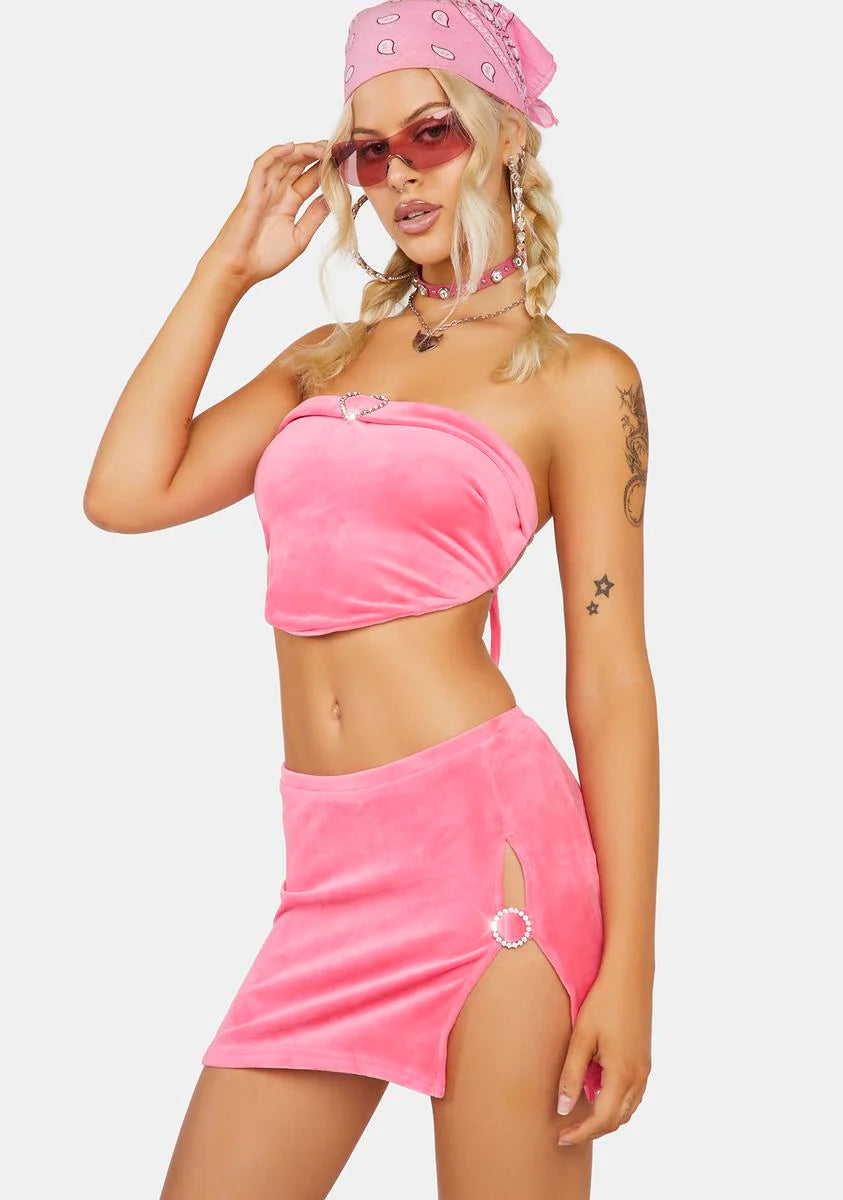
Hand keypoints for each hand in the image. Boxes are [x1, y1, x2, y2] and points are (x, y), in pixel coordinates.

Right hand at [199, 140, 330, 290]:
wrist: (240, 269)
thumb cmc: (265, 257)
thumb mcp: (299, 237)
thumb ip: (314, 217)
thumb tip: (333, 200)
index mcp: (289, 203)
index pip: (309, 179)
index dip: (324, 169)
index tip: (342, 163)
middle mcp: (277, 192)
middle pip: (298, 165)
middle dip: (316, 154)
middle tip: (335, 148)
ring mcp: (265, 190)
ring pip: (283, 161)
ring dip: (301, 151)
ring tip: (321, 146)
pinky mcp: (253, 191)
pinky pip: (262, 166)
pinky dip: (275, 154)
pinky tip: (291, 147)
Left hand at [555, 964, 652, 1144]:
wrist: (630, 976)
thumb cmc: (602, 1003)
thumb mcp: (581, 1038)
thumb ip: (571, 1075)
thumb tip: (563, 1108)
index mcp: (622, 1074)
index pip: (603, 1119)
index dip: (582, 1132)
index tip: (561, 1137)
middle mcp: (639, 1077)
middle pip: (617, 1120)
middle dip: (593, 1130)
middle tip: (567, 1131)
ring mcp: (645, 1069)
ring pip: (628, 1110)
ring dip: (606, 1119)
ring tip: (579, 1117)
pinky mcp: (645, 1061)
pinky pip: (633, 1095)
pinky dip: (616, 1104)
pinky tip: (597, 1095)